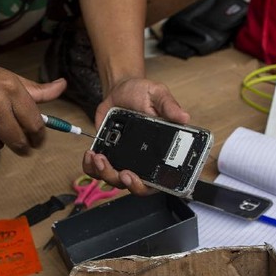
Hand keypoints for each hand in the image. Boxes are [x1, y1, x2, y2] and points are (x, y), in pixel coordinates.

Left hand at [83, 77, 190, 194]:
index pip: (157, 180)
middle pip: (133, 185)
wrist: (122, 90)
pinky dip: (90, 167)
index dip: (145, 186)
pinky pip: (96, 170)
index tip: (134, 176)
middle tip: (119, 171)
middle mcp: (142, 160)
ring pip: (113, 179)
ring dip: (104, 173)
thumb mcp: (158, 95)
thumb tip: (184, 117)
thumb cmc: (143, 93)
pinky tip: (90, 155)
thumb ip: (169, 106)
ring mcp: (123, 159)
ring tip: (98, 157)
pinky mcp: (107, 154)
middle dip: (123, 182)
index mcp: (159, 152)